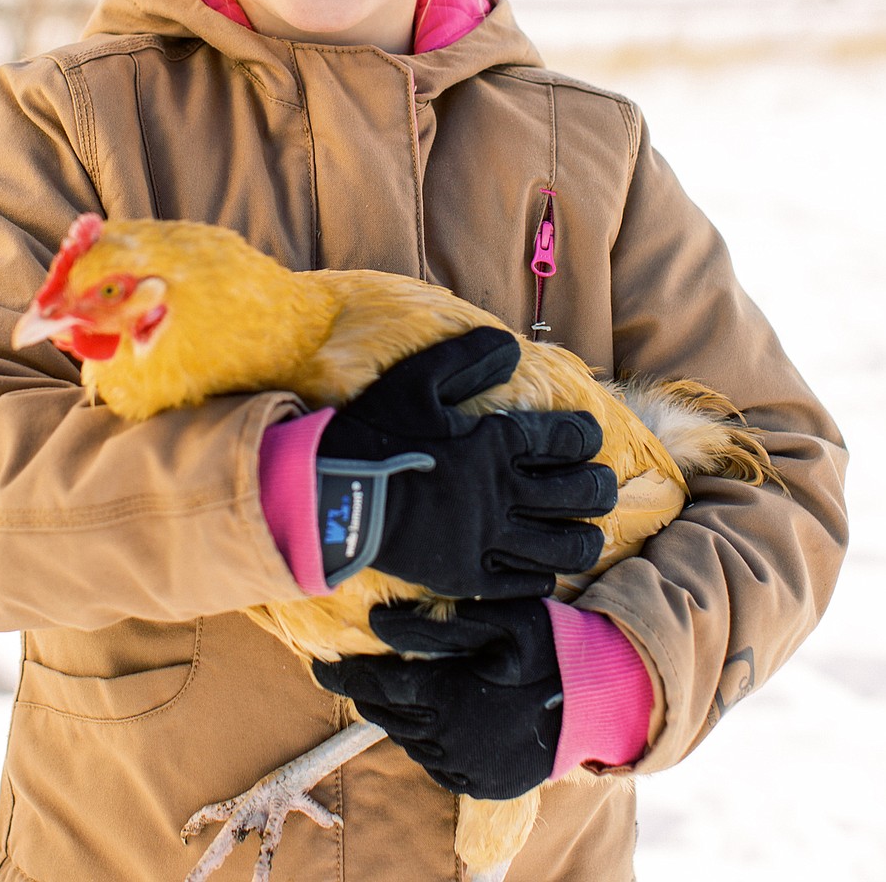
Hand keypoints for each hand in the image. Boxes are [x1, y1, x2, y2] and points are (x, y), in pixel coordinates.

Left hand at [312, 599, 561, 799]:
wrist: (599, 700)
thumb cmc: (545, 646)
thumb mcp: (493, 619)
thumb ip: (433, 625)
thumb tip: (378, 624)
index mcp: (444, 697)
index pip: (376, 686)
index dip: (345, 675)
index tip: (320, 666)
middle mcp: (447, 740)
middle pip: (386, 716)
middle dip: (365, 693)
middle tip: (350, 674)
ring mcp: (465, 768)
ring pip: (408, 740)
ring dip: (394, 716)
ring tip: (389, 692)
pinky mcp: (482, 785)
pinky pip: (435, 764)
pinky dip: (423, 740)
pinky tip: (429, 719)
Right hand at [316, 328, 616, 593]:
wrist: (332, 495)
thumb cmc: (374, 433)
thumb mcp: (416, 379)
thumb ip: (467, 357)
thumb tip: (512, 347)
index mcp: (495, 443)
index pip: (568, 438)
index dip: (587, 436)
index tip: (589, 437)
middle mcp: (503, 494)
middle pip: (581, 495)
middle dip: (600, 488)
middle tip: (599, 485)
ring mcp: (488, 540)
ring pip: (564, 547)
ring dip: (582, 537)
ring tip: (581, 530)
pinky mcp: (468, 577)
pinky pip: (526, 584)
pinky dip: (542, 574)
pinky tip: (538, 565)